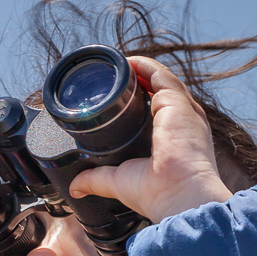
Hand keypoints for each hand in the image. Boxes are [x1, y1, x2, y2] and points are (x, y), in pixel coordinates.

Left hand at [67, 57, 231, 223]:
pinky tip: (127, 62)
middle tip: (113, 76)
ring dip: (139, 68)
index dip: (139, 97)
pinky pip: (160, 74)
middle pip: (159, 89)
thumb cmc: (159, 193)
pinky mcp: (177, 102)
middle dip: (138, 79)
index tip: (118, 94)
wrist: (178, 194)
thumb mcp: (119, 182)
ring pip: (160, 78)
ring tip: (117, 64)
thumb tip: (75, 187)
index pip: (158, 108)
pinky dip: (143, 65)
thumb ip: (96, 179)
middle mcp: (181, 120)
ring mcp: (181, 109)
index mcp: (173, 136)